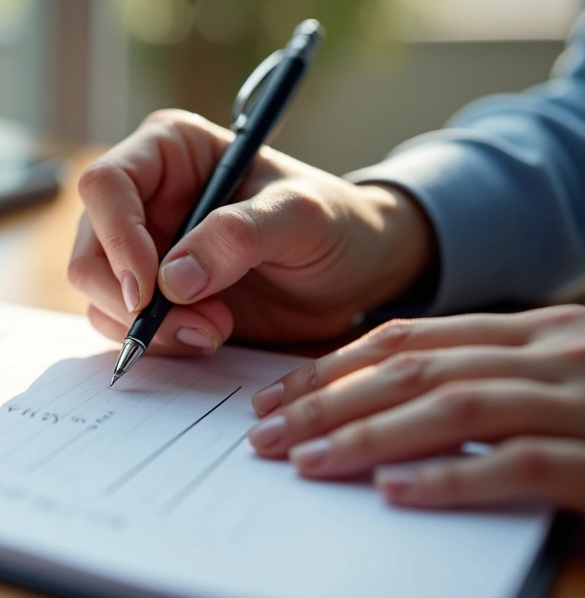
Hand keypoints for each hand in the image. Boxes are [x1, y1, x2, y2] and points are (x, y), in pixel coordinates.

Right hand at [68, 110, 435, 352]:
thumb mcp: (301, 218)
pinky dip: (159, 342)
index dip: (116, 237)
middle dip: (132, 299)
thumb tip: (173, 279)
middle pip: (90, 249)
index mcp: (170, 151)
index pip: (106, 185)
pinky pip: (122, 324)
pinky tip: (210, 336)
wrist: (357, 274)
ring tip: (217, 331)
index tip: (149, 289)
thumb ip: (240, 236)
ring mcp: (142, 249)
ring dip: (151, 327)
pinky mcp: (152, 296)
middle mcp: (144, 198)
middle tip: (198, 325)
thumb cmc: (335, 224)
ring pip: (99, 294)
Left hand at [248, 305, 584, 512]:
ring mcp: (578, 401)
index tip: (275, 397)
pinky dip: (449, 476)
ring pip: (453, 407)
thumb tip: (387, 401)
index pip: (410, 339)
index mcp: (534, 332)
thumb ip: (487, 376)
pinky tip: (394, 490)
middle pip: (415, 370)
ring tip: (306, 461)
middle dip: (329, 403)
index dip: (332, 367)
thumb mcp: (559, 374)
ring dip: (369, 435)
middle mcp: (551, 354)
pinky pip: (517, 463)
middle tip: (267, 434)